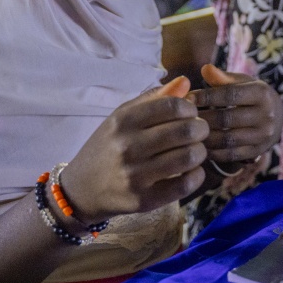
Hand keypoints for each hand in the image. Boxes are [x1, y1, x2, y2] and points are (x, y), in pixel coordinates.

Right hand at [59, 76, 207, 222]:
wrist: (81, 189)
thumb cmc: (107, 148)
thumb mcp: (122, 118)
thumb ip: (154, 99)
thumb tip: (185, 82)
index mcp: (123, 121)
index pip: (172, 106)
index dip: (190, 108)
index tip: (191, 114)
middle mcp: (128, 146)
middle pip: (185, 131)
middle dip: (201, 129)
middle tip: (199, 132)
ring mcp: (135, 175)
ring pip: (188, 157)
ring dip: (200, 152)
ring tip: (196, 150)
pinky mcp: (143, 200)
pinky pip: (184, 185)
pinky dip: (196, 176)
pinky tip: (193, 171)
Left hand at [187, 64, 282, 166]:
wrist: (277, 118)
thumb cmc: (251, 95)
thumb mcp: (242, 82)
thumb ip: (223, 77)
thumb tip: (204, 69)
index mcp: (262, 93)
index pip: (230, 95)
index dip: (207, 96)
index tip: (187, 97)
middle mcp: (267, 116)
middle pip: (227, 119)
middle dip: (202, 117)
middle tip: (182, 117)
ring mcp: (263, 137)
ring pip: (227, 139)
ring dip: (204, 136)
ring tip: (188, 131)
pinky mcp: (257, 153)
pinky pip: (230, 155)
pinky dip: (212, 151)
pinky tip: (199, 144)